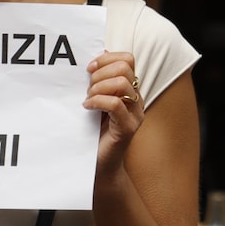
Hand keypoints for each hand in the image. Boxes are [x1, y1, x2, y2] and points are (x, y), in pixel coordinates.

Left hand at [86, 50, 143, 175]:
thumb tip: (93, 60)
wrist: (98, 167)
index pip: (127, 59)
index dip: (107, 58)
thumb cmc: (93, 134)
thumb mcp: (94, 102)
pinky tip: (87, 107)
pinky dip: (97, 101)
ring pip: (122, 83)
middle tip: (87, 89)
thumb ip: (97, 83)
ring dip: (98, 88)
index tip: (88, 68)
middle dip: (100, 74)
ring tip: (87, 99)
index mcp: (130, 90)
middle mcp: (136, 100)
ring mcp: (135, 114)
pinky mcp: (127, 128)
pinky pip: (116, 104)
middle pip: (125, 67)